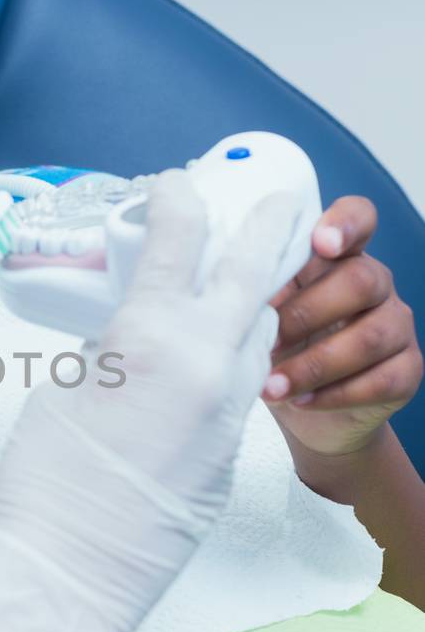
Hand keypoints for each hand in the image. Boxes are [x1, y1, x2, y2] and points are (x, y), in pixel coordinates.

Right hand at [0, 172, 298, 631]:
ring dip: (249, 305)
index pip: (182, 237)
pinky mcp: (232, 456)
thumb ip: (110, 347)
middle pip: (254, 272)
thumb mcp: (65, 386)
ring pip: (259, 336)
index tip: (172, 188)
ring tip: (233, 289)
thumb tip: (131, 335)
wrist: (64, 572)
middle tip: (279, 200)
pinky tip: (201, 370)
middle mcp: (208, 364)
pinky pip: (243, 392)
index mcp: (154, 334)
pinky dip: (230, 366)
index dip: (179, 199)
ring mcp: (230, 413)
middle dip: (267, 227)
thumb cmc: (43, 482)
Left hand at [262, 196, 421, 459]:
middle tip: (266, 343)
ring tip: (271, 386)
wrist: (307, 413)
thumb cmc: (277, 350)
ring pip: (370, 337)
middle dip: (305, 314)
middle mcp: (375, 283)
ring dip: (314, 365)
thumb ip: (257, 290)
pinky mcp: (406, 371)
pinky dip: (335, 394)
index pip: (359, 218)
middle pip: (360, 280)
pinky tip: (301, 401)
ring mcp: (396, 326)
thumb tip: (226, 285)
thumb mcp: (261, 314)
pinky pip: (382, 380)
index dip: (346, 223)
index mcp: (337, 257)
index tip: (321, 243)